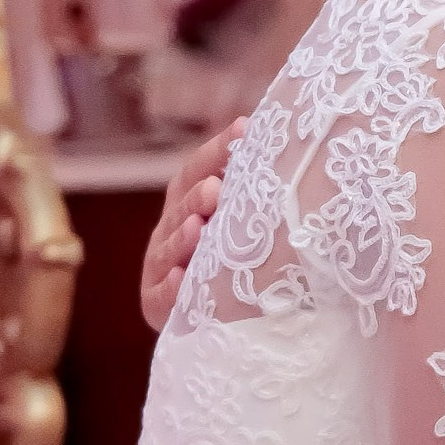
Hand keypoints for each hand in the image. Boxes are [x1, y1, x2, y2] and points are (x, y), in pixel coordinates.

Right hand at [141, 119, 247, 329]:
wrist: (213, 314)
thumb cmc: (236, 257)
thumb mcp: (243, 222)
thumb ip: (251, 193)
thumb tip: (289, 150)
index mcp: (188, 203)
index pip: (197, 171)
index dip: (217, 151)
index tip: (244, 130)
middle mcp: (170, 229)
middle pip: (180, 208)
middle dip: (197, 197)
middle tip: (216, 188)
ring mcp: (161, 266)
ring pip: (166, 250)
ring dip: (181, 238)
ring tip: (197, 228)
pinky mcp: (156, 304)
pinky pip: (161, 296)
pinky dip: (171, 289)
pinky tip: (181, 278)